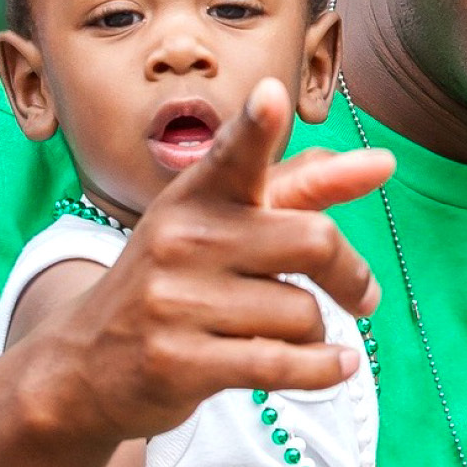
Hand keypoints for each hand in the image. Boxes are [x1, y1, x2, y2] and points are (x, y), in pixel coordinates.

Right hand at [16, 78, 392, 442]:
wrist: (85, 365)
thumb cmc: (178, 281)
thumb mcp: (224, 224)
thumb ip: (303, 188)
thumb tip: (380, 162)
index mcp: (197, 195)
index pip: (233, 153)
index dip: (255, 126)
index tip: (272, 96)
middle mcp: (184, 238)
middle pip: (314, 240)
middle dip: (350, 273)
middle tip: (362, 293)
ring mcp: (176, 300)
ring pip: (303, 312)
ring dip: (316, 332)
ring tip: (294, 336)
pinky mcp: (179, 361)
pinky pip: (280, 363)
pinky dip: (322, 369)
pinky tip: (339, 366)